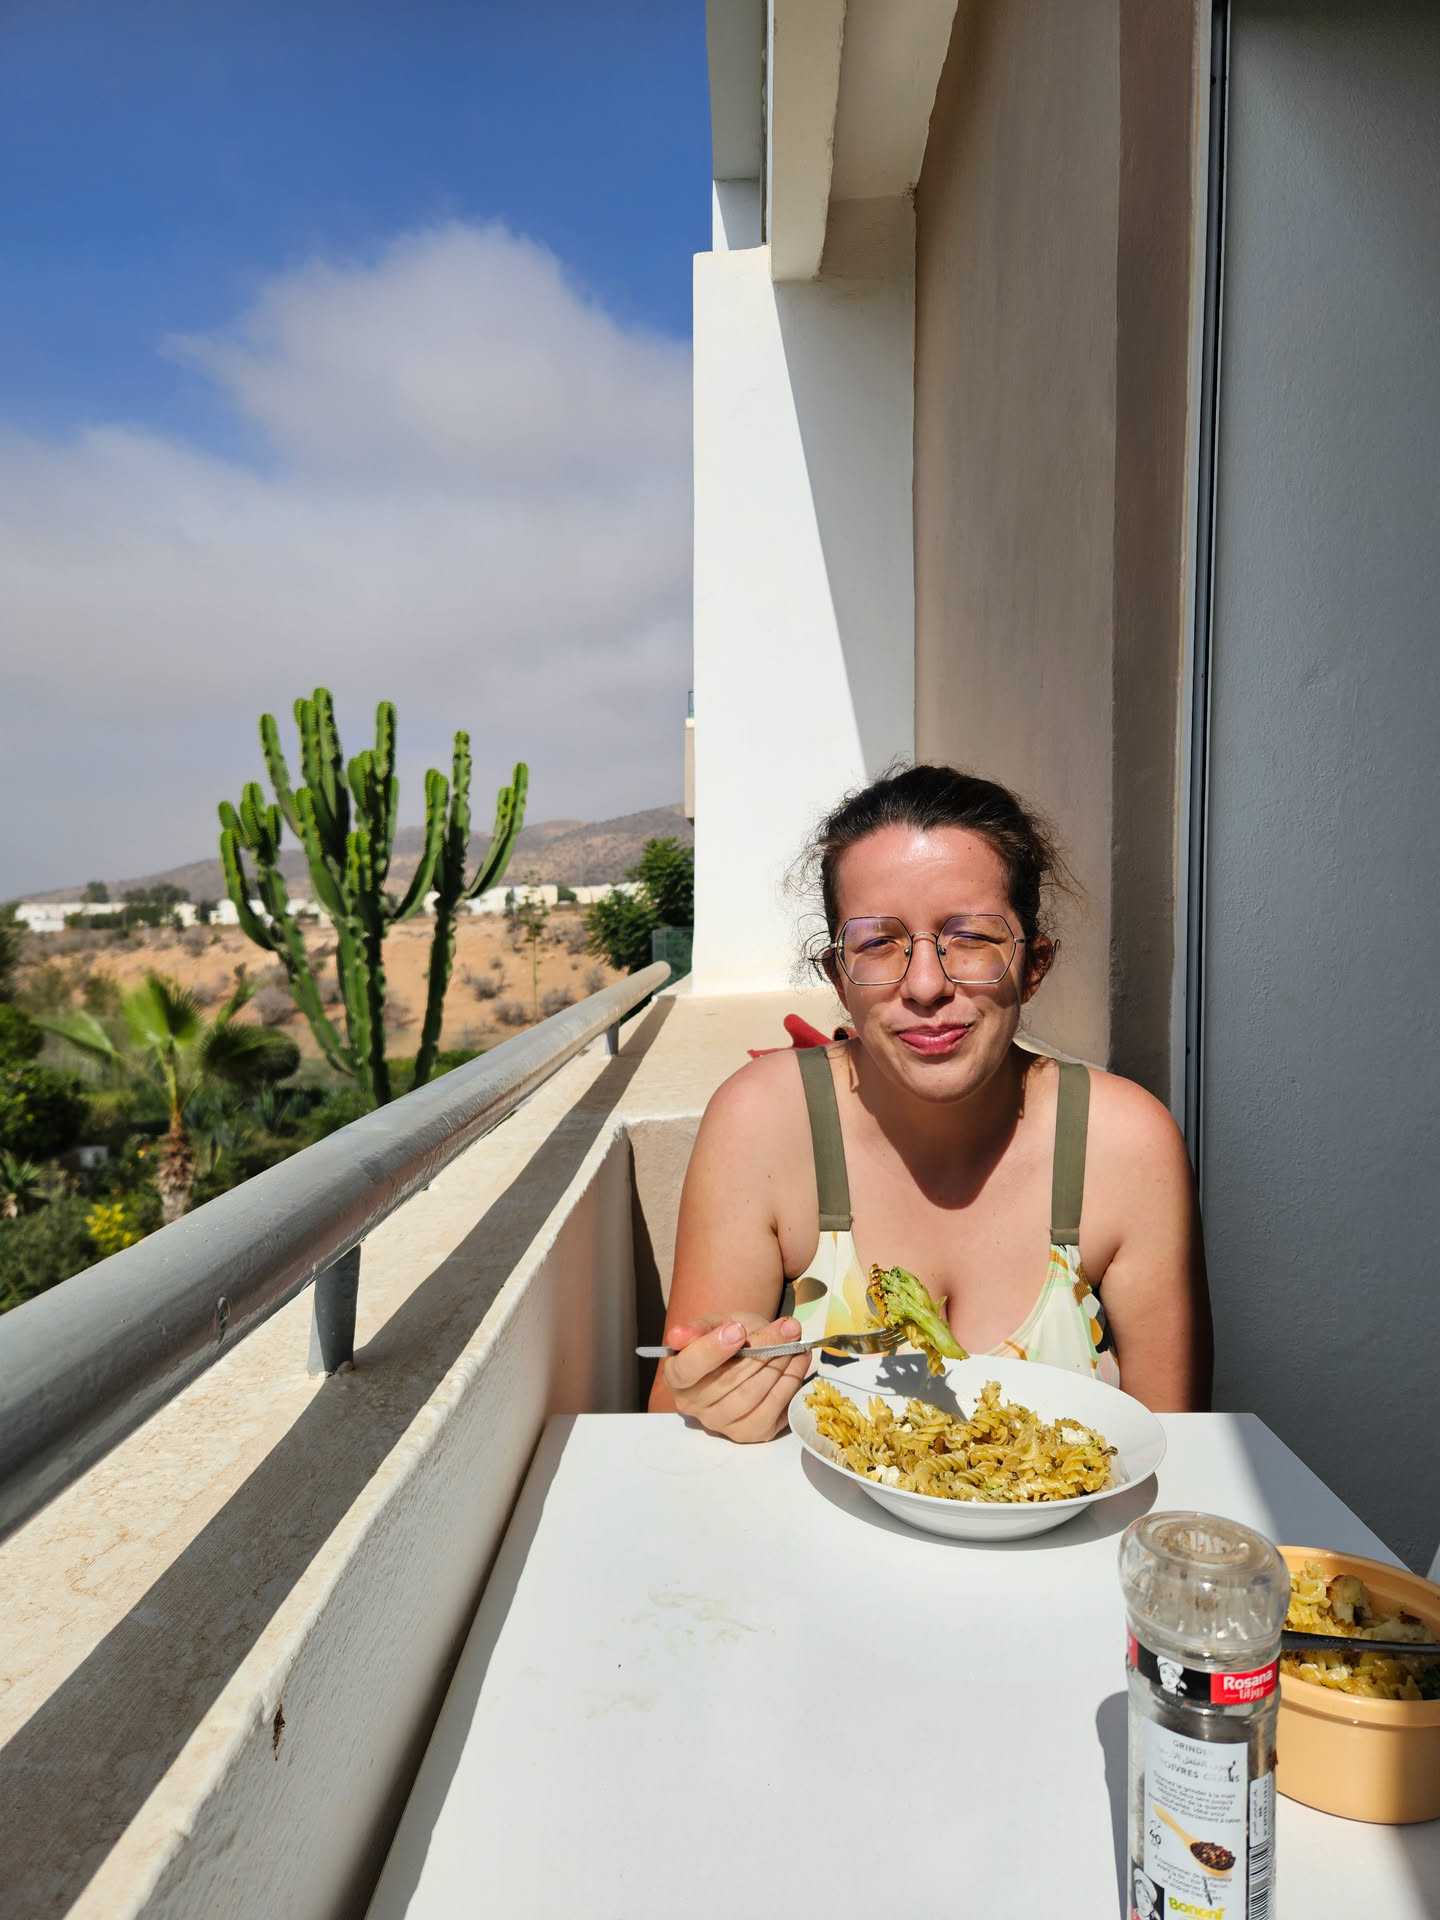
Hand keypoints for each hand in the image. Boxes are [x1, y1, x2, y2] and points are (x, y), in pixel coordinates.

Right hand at [659, 1311, 809, 1442]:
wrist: (746, 1356)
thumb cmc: (727, 1337)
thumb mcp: (716, 1323)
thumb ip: (701, 1328)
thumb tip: (678, 1335)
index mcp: (677, 1376)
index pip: (687, 1369)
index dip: (711, 1350)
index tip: (737, 1330)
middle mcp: (692, 1405)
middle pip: (727, 1381)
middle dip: (762, 1350)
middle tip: (788, 1329)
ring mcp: (720, 1423)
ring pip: (751, 1396)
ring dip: (779, 1366)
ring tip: (795, 1343)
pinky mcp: (747, 1433)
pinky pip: (771, 1411)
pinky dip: (789, 1384)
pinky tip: (799, 1363)